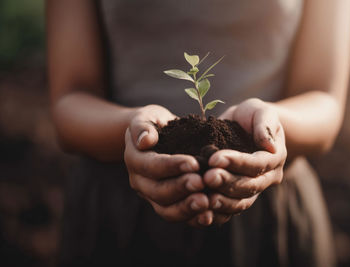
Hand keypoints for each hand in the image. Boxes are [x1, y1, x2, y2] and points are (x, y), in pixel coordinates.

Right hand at [124, 105, 212, 226]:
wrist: (156, 138)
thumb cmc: (155, 123)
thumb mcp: (147, 117)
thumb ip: (142, 126)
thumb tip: (145, 141)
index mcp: (134, 159)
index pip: (152, 166)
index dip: (172, 166)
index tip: (194, 163)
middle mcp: (140, 182)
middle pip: (158, 192)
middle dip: (181, 188)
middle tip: (202, 183)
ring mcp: (151, 196)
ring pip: (166, 210)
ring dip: (187, 208)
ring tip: (207, 202)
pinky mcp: (165, 205)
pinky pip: (177, 216)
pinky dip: (192, 218)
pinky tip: (209, 215)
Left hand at [203, 98, 286, 224]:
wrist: (244, 127)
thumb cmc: (251, 116)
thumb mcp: (259, 111)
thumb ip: (264, 124)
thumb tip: (269, 144)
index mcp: (274, 157)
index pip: (257, 163)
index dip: (237, 162)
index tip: (214, 158)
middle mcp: (267, 177)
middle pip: (249, 186)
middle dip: (227, 183)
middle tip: (206, 178)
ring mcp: (254, 189)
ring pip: (241, 202)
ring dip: (223, 202)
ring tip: (204, 198)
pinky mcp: (239, 197)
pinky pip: (230, 210)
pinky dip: (217, 212)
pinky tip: (201, 210)